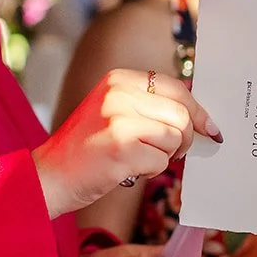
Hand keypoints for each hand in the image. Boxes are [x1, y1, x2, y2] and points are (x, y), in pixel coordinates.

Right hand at [34, 69, 222, 217]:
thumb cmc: (86, 150)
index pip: (176, 87)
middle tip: (173, 154)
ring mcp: (119, 119)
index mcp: (118, 79)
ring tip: (141, 161)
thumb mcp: (113, 112)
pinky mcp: (122, 147)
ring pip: (175, 137)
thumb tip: (198, 119)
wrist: (47, 176)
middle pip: (181, 114)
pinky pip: (162, 160)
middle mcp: (118, 93)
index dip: (197, 110)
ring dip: (166, 156)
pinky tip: (128, 171)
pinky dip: (152, 170)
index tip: (209, 128)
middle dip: (184, 139)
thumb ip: (149, 107)